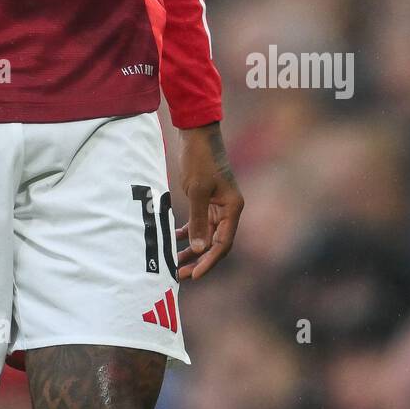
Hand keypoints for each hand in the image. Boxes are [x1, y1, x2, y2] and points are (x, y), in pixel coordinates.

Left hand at [174, 122, 243, 280]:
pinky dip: (189, 232)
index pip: (223, 243)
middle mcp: (229, 209)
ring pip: (207, 235)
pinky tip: (176, 240)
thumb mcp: (196, 190)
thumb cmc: (200, 159)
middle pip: (216, 243)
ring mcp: (218, 205)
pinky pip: (200, 222)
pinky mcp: (207, 199)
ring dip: (193, 249)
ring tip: (176, 263)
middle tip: (182, 275)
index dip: (209, 261)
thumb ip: (198, 220)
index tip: (194, 275)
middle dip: (200, 260)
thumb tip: (198, 249)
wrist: (197, 134)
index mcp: (233, 208)